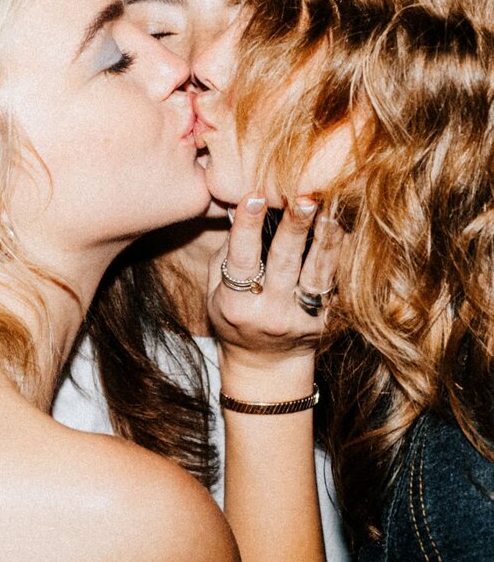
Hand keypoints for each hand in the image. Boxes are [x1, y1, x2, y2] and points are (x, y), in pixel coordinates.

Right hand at [208, 194, 343, 384]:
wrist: (267, 365)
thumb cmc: (236, 317)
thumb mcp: (216, 292)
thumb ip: (227, 252)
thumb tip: (242, 206)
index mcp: (237, 305)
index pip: (242, 260)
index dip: (247, 227)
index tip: (255, 195)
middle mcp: (271, 313)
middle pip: (285, 263)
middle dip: (295, 227)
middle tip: (303, 197)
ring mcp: (302, 319)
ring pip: (318, 273)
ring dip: (326, 238)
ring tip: (331, 209)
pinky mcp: (327, 322)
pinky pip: (337, 284)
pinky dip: (341, 256)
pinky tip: (346, 230)